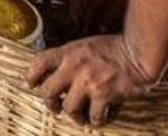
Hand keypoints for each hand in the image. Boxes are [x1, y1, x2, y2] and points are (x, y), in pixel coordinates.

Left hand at [26, 35, 154, 128]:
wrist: (137, 52)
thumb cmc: (112, 48)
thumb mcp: (84, 46)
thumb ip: (71, 58)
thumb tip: (59, 72)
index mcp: (68, 52)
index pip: (39, 62)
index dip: (31, 75)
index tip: (30, 84)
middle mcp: (73, 67)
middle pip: (48, 91)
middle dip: (49, 103)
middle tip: (55, 107)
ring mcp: (87, 81)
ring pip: (68, 108)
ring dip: (74, 116)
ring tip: (80, 117)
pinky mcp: (103, 94)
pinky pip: (93, 116)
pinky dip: (95, 121)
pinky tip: (99, 118)